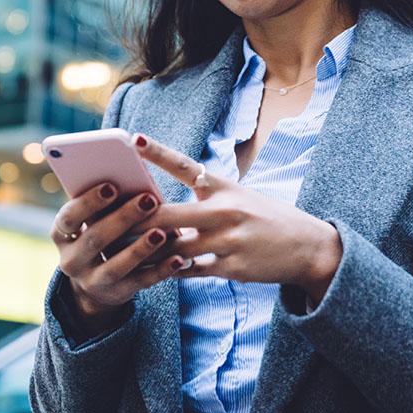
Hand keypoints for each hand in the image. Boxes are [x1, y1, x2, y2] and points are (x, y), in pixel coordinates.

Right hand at [49, 181, 191, 332]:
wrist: (95, 283)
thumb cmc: (99, 234)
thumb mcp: (91, 221)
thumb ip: (103, 204)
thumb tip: (133, 176)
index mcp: (62, 235)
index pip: (68, 218)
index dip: (89, 203)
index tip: (112, 186)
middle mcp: (71, 260)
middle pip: (95, 239)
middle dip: (123, 218)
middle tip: (148, 200)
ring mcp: (92, 281)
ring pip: (116, 266)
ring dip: (140, 249)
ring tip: (162, 232)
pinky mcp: (117, 294)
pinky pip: (140, 283)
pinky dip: (161, 270)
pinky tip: (178, 258)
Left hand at [130, 133, 341, 301]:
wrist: (307, 246)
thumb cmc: (266, 218)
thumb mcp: (238, 197)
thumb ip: (204, 199)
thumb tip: (162, 207)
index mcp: (223, 186)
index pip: (184, 165)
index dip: (156, 152)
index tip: (131, 138)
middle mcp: (225, 210)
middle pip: (169, 215)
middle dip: (136, 218)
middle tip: (105, 217)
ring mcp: (228, 240)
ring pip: (175, 248)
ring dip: (147, 250)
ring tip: (118, 250)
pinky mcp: (231, 267)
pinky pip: (191, 271)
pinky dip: (170, 271)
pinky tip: (151, 273)